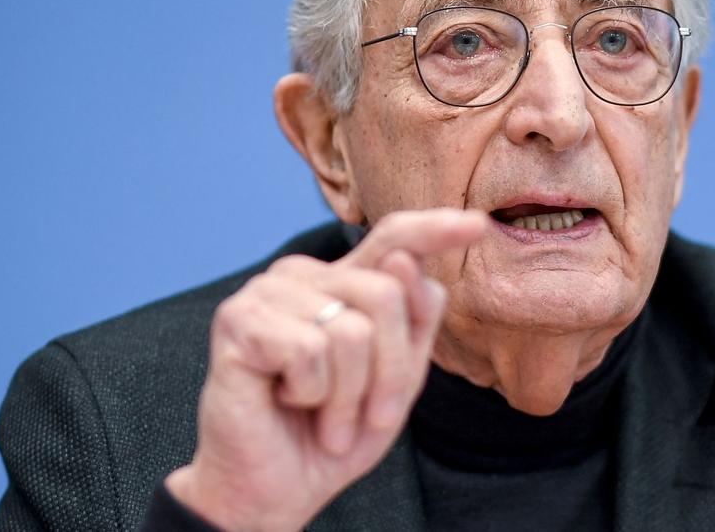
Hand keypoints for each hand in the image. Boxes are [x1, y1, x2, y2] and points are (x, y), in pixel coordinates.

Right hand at [165, 208, 487, 530]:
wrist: (278, 489)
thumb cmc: (336, 433)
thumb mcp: (399, 379)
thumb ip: (414, 321)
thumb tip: (404, 261)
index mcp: (342, 284)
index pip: (393, 239)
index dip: (435, 229)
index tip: (477, 225)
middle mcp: (303, 276)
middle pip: (388, 293)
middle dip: (389, 371)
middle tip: (361, 415)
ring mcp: (267, 292)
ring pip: (352, 329)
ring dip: (348, 394)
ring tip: (323, 415)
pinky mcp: (238, 319)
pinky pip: (310, 349)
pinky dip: (310, 393)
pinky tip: (285, 401)